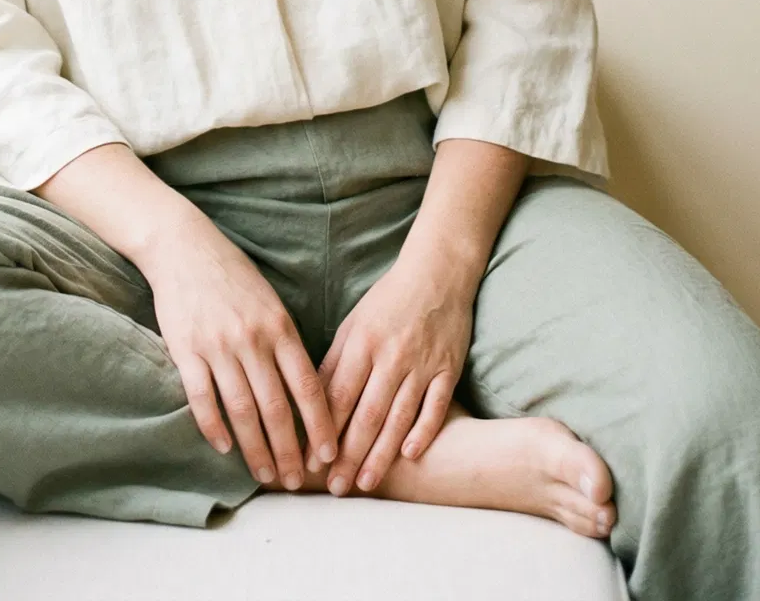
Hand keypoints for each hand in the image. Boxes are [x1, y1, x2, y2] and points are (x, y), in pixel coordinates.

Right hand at [145, 214, 338, 488]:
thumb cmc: (232, 275)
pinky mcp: (186, 351)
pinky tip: (224, 448)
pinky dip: (214, 428)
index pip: (307, 385)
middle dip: (290, 450)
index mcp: (279, 326)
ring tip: (265, 475)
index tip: (330, 455)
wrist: (184, 246)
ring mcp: (218, 346)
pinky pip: (203, 399)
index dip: (321, 425)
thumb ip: (285, 342)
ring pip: (242, 410)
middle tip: (297, 483)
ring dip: (256, 449)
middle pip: (276, 407)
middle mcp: (252, 339)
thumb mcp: (270, 302)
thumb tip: (305, 390)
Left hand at [317, 251, 474, 495]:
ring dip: (381, 453)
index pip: (339, 396)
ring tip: (365, 483)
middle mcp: (391, 355)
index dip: (323, 432)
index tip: (310, 462)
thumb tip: (312, 399)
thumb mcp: (354, 323)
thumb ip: (335, 360)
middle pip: (367, 413)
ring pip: (398, 416)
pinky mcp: (448, 368)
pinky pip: (436, 405)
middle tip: (335, 487)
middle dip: (348, 455)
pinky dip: (423, 431)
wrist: (437, 272)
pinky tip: (410, 455)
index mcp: (362, 342)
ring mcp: (422, 363)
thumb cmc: (388, 299)